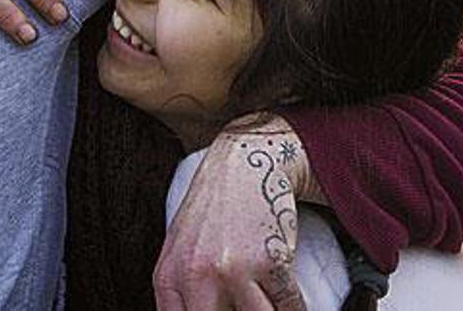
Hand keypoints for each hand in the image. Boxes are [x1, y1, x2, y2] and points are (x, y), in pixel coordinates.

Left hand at [155, 118, 317, 310]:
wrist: (243, 166)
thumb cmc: (213, 211)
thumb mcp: (180, 251)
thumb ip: (182, 294)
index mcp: (170, 278)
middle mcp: (197, 277)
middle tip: (249, 306)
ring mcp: (234, 270)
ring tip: (266, 301)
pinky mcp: (270, 262)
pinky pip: (289, 308)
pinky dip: (293, 308)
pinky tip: (288, 301)